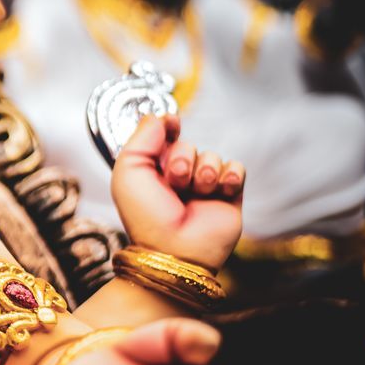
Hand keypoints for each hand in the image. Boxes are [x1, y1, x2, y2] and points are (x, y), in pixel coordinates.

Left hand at [111, 114, 243, 269]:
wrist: (175, 250)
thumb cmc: (146, 214)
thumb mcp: (129, 170)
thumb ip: (142, 137)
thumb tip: (161, 115)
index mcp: (152, 170)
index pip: (164, 137)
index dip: (168, 127)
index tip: (172, 123)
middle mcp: (179, 177)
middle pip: (188, 144)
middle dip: (181, 159)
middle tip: (174, 182)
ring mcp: (205, 186)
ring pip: (212, 155)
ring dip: (203, 171)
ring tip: (194, 193)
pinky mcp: (229, 195)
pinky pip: (236, 168)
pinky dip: (228, 176)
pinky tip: (218, 191)